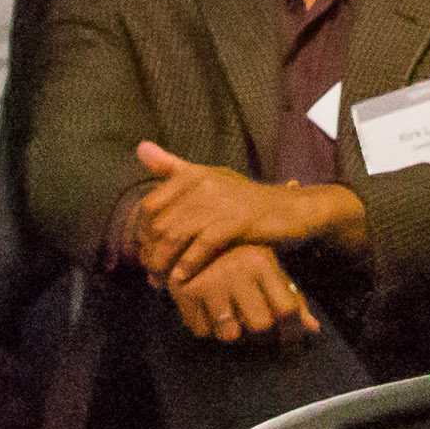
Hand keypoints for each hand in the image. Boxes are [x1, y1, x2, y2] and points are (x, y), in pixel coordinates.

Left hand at [128, 142, 359, 285]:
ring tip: (161, 280)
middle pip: (159, 224)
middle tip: (150, 273)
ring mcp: (220, 202)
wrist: (289, 210)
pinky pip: (201, 247)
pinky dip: (188, 266)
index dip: (142, 232)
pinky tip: (182, 279)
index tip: (145, 252)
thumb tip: (140, 147)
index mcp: (192, 174)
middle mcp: (202, 184)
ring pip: (175, 237)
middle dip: (150, 252)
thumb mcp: (208, 178)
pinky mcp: (236, 222)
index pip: (150, 207)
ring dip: (164, 263)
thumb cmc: (244, 199)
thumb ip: (173, 166)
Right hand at [165, 243, 320, 341]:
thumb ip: (291, 299)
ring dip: (232, 332)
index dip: (292, 331)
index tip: (289, 342)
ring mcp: (209, 282)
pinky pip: (202, 332)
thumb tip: (313, 329)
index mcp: (261, 262)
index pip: (286, 308)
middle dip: (261, 333)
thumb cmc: (237, 255)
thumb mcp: (267, 268)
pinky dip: (206, 328)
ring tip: (231, 317)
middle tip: (255, 327)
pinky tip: (208, 311)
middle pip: (260, 325)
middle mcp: (237, 272)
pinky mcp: (184, 293)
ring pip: (230, 334)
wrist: (189, 235)